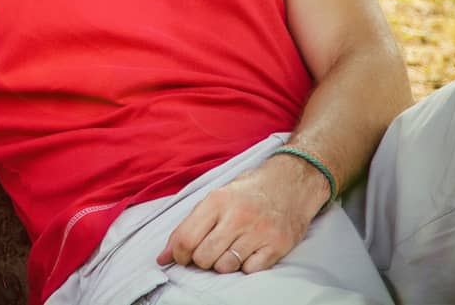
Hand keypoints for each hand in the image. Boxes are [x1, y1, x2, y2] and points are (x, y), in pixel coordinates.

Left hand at [156, 156, 330, 273]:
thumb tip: (163, 257)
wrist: (291, 184)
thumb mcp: (215, 199)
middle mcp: (238, 216)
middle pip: (204, 257)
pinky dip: (245, 266)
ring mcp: (259, 231)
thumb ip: (188, 226)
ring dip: (222, 264)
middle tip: (207, 253)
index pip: (186, 238)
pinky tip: (248, 253)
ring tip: (228, 251)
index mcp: (217, 201)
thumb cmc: (247, 193)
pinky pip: (250, 270)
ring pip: (225, 266)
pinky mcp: (278, 245)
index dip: (178, 254)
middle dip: (200, 260)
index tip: (181, 257)